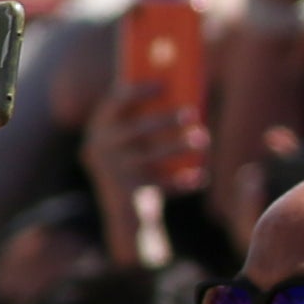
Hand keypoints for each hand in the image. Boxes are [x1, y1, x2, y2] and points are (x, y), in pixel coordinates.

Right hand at [82, 81, 208, 197]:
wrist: (125, 219)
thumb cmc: (136, 169)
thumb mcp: (133, 143)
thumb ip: (144, 120)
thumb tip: (182, 91)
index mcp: (100, 127)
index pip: (115, 102)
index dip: (138, 91)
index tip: (163, 84)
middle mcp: (101, 148)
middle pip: (136, 130)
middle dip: (166, 120)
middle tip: (193, 113)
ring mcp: (112, 172)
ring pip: (149, 158)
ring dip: (178, 147)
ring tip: (204, 140)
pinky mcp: (127, 194)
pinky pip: (158, 185)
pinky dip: (181, 181)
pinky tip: (200, 176)